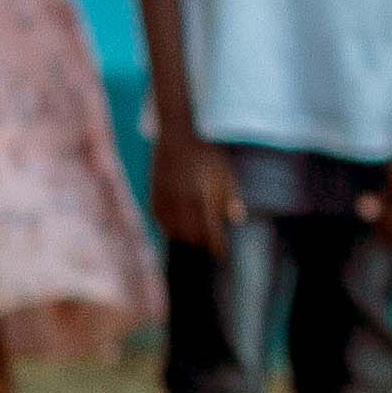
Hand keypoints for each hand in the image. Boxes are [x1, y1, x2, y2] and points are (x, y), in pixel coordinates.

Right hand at [152, 129, 241, 256]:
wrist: (175, 138)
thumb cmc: (205, 155)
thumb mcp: (224, 172)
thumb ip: (231, 197)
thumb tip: (238, 219)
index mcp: (204, 196)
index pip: (211, 230)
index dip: (216, 245)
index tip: (221, 254)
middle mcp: (183, 201)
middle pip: (192, 235)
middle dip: (202, 242)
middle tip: (209, 245)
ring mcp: (166, 200)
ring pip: (174, 231)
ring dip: (186, 237)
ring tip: (194, 238)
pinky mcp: (154, 197)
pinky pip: (161, 222)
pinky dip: (169, 228)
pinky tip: (176, 229)